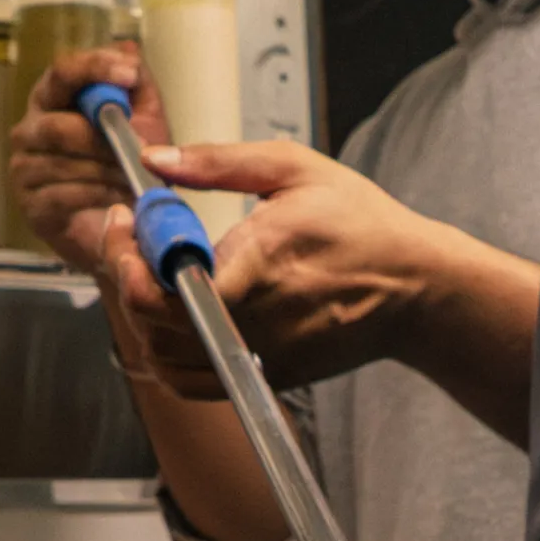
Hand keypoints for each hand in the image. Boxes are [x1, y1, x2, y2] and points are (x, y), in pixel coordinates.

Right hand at [10, 47, 171, 276]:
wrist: (123, 226)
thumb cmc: (128, 167)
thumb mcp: (144, 123)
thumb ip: (139, 88)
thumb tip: (128, 50)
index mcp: (54, 99)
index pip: (63, 72)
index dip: (94, 69)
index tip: (130, 74)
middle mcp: (30, 129)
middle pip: (58, 125)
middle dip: (105, 140)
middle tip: (142, 151)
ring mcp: (24, 167)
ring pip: (63, 162)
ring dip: (108, 171)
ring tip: (136, 180)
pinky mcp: (31, 204)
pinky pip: (63, 195)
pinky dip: (98, 196)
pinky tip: (119, 201)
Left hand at [104, 139, 446, 394]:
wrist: (414, 288)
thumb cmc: (361, 224)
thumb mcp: (295, 169)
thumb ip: (219, 162)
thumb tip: (156, 159)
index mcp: (257, 262)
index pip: (160, 280)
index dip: (125, 248)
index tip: (127, 215)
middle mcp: (253, 319)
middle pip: (150, 320)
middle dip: (126, 272)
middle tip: (132, 238)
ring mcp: (258, 354)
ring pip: (162, 354)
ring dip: (142, 314)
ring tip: (152, 272)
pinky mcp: (264, 375)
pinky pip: (190, 382)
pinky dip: (166, 354)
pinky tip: (174, 314)